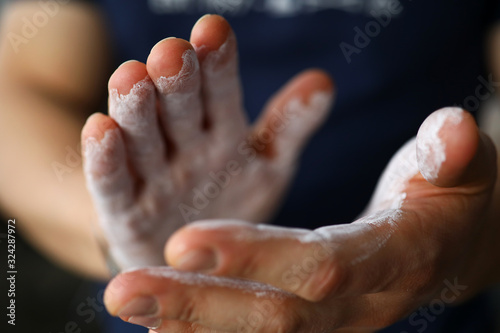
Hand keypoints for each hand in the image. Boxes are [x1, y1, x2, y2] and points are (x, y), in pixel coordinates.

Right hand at [81, 15, 333, 268]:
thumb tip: (323, 80)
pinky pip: (113, 184)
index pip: (219, 88)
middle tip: (172, 52)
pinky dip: (105, 159)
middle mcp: (183, 144)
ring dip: (136, 108)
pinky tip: (100, 128)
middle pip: (178, 107)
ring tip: (132, 77)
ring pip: (142, 137)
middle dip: (176, 80)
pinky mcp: (125, 211)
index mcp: (220, 129)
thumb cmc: (232, 198)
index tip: (213, 30)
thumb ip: (289, 125)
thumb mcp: (268, 164)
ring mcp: (153, 176)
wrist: (196, 254)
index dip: (217, 61)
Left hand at [103, 107, 498, 331]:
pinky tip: (159, 324)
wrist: (452, 248)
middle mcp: (359, 305)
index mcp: (392, 258)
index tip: (186, 239)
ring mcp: (336, 323)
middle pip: (275, 318)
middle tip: (123, 289)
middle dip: (198, 305)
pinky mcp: (319, 325)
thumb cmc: (450, 200)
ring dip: (187, 323)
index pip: (318, 264)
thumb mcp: (461, 171)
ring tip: (124, 302)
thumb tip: (454, 129)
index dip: (255, 257)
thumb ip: (450, 155)